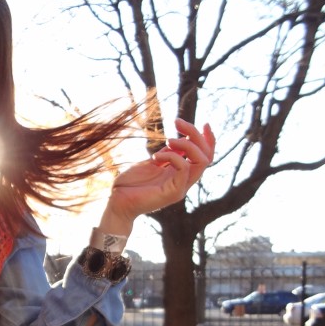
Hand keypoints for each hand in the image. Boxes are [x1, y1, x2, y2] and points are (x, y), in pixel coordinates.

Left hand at [100, 118, 216, 232]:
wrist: (116, 203)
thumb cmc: (129, 184)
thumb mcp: (150, 163)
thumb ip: (166, 154)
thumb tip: (178, 142)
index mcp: (179, 174)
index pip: (204, 157)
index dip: (208, 140)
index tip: (205, 123)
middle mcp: (183, 181)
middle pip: (206, 156)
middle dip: (196, 135)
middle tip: (177, 122)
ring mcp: (180, 188)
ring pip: (201, 161)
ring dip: (187, 144)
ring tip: (168, 140)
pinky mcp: (174, 193)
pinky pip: (184, 169)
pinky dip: (173, 157)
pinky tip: (155, 157)